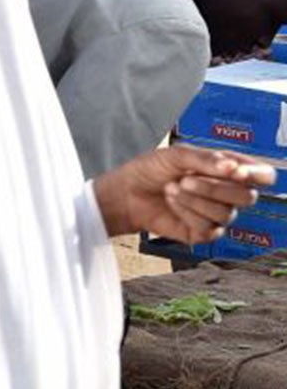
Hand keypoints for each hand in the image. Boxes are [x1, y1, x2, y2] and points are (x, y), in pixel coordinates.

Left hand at [95, 144, 273, 242]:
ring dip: (196, 199)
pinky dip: (187, 212)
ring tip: (172, 188)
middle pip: (248, 197)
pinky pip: (209, 228)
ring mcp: (217, 215)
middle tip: (186, 178)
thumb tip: (233, 167)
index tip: (237, 172)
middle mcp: (228, 194)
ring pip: (227, 213)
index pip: (262, 175)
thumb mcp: (177, 155)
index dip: (257, 174)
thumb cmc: (151, 170)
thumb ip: (206, 159)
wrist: (126, 191)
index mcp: (229, 171)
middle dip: (215, 187)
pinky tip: (171, 202)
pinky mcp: (203, 233)